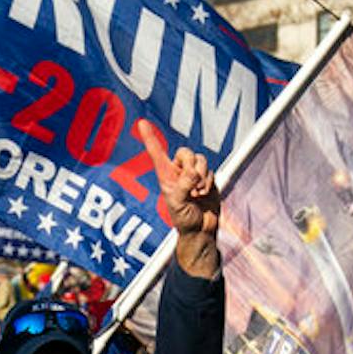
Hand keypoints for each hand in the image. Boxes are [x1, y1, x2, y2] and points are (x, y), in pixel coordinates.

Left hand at [133, 120, 219, 274]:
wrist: (200, 230)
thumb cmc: (184, 220)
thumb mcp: (178, 203)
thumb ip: (184, 185)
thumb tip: (193, 172)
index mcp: (166, 176)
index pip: (157, 153)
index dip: (150, 138)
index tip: (141, 123)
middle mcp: (179, 172)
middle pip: (186, 152)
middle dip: (192, 166)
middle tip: (192, 185)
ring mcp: (194, 175)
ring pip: (201, 160)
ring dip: (202, 177)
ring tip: (198, 194)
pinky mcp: (208, 179)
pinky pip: (211, 170)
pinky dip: (209, 183)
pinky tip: (204, 195)